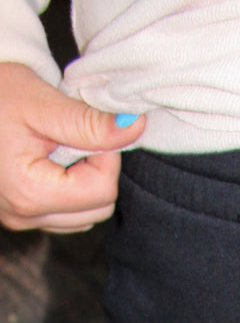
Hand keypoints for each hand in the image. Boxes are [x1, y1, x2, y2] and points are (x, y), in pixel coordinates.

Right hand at [0, 62, 144, 231]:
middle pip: (98, 208)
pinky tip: (50, 161)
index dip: (107, 156)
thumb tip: (134, 128)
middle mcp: (25, 215)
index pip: (103, 190)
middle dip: (96, 170)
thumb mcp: (42, 102)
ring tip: (57, 147)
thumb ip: (89, 123)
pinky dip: (69, 189)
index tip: (89, 126)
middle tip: (72, 135)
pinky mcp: (22, 215)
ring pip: (85, 215)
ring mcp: (22, 219)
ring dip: (84, 181)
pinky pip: (67, 214)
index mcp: (29, 193)